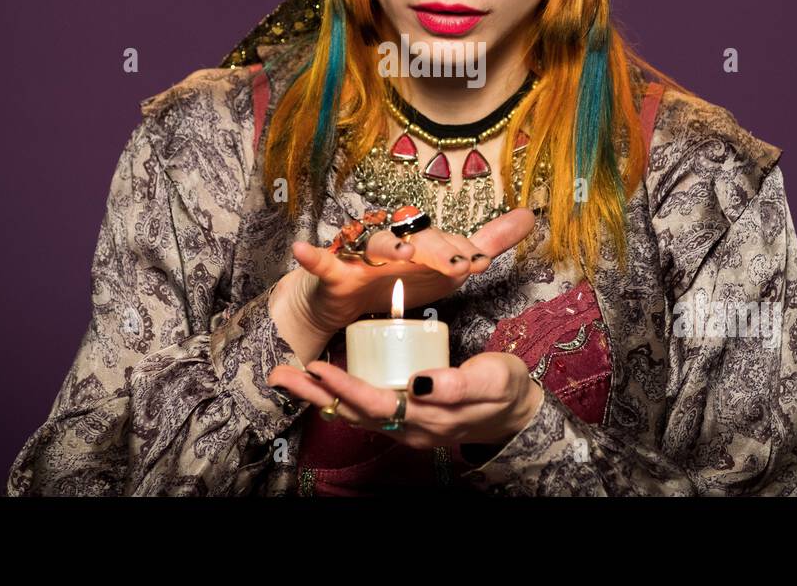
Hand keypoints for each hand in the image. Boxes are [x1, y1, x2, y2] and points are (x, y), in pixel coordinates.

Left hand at [268, 351, 544, 448]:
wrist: (517, 412)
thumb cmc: (505, 388)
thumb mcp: (492, 379)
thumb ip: (459, 384)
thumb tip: (419, 383)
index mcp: (428, 418)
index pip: (376, 403)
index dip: (345, 387)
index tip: (319, 368)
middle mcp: (410, 428)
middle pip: (353, 412)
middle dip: (314, 393)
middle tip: (279, 372)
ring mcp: (406, 427)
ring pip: (354, 414)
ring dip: (318, 396)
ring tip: (288, 376)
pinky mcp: (406, 419)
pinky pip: (365, 412)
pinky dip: (338, 398)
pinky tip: (322, 383)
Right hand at [283, 207, 535, 336]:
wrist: (342, 303)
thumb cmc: (396, 279)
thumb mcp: (447, 267)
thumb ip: (487, 243)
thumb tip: (530, 216)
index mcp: (421, 242)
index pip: (443, 239)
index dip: (460, 249)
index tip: (480, 261)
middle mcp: (392, 242)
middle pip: (414, 237)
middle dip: (435, 249)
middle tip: (457, 264)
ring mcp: (359, 256)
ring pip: (373, 244)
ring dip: (389, 246)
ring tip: (402, 253)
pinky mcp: (331, 273)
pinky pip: (321, 262)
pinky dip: (312, 256)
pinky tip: (304, 249)